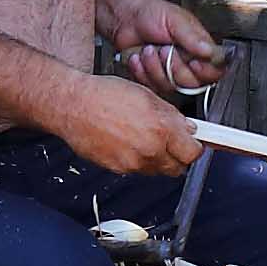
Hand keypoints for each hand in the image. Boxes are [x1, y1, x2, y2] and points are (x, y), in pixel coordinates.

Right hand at [48, 74, 198, 178]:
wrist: (73, 105)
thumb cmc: (104, 95)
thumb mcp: (146, 95)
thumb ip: (171, 115)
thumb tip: (187, 128)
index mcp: (161, 128)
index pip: (193, 153)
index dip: (194, 147)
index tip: (191, 142)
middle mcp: (149, 150)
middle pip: (178, 168)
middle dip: (178, 157)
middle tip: (171, 143)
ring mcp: (132, 163)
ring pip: (157, 170)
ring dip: (157, 159)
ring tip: (143, 139)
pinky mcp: (117, 169)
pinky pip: (136, 170)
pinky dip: (137, 161)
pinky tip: (127, 143)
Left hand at [103, 0, 224, 92]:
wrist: (126, 18)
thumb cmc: (152, 14)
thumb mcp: (175, 20)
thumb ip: (193, 37)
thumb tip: (209, 51)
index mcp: (199, 48)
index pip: (214, 69)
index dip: (206, 72)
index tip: (193, 63)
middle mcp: (187, 63)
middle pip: (192, 83)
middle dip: (175, 67)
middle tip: (164, 50)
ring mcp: (170, 73)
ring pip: (170, 86)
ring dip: (155, 68)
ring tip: (148, 50)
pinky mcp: (153, 79)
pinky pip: (152, 86)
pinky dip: (141, 71)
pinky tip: (138, 58)